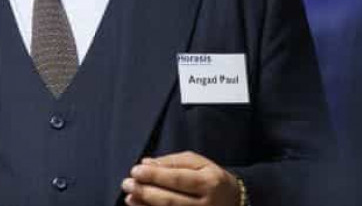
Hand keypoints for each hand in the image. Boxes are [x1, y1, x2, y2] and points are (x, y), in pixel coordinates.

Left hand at [121, 151, 239, 205]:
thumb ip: (172, 161)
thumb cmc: (210, 178)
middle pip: (172, 201)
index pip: (179, 179)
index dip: (155, 176)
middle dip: (146, 192)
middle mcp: (207, 204)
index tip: (135, 170)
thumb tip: (146, 163)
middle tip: (126, 184)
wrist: (235, 201)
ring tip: (129, 197)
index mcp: (209, 182)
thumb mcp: (199, 162)